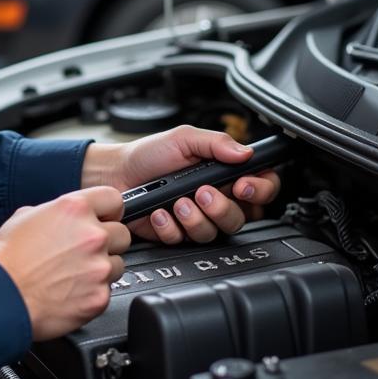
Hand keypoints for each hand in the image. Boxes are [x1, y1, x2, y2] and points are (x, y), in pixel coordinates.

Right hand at [0, 186, 129, 340]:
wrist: (0, 297)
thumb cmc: (6, 259)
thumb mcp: (24, 217)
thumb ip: (54, 212)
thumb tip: (63, 218)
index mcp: (74, 209)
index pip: (114, 199)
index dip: (109, 211)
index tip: (105, 219)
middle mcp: (92, 235)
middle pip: (122, 234)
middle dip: (106, 243)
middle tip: (83, 253)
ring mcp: (98, 267)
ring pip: (117, 264)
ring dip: (100, 269)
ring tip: (72, 275)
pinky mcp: (99, 296)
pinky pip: (106, 291)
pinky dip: (92, 293)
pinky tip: (69, 292)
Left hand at [81, 125, 280, 244]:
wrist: (116, 173)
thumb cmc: (149, 154)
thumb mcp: (184, 138)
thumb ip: (216, 143)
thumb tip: (245, 152)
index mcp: (224, 174)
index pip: (261, 186)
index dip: (260, 189)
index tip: (243, 185)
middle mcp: (215, 199)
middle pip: (242, 217)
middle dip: (222, 207)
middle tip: (203, 192)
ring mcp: (197, 218)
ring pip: (214, 232)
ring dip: (195, 217)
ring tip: (177, 201)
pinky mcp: (177, 234)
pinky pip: (183, 240)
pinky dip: (170, 226)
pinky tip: (159, 212)